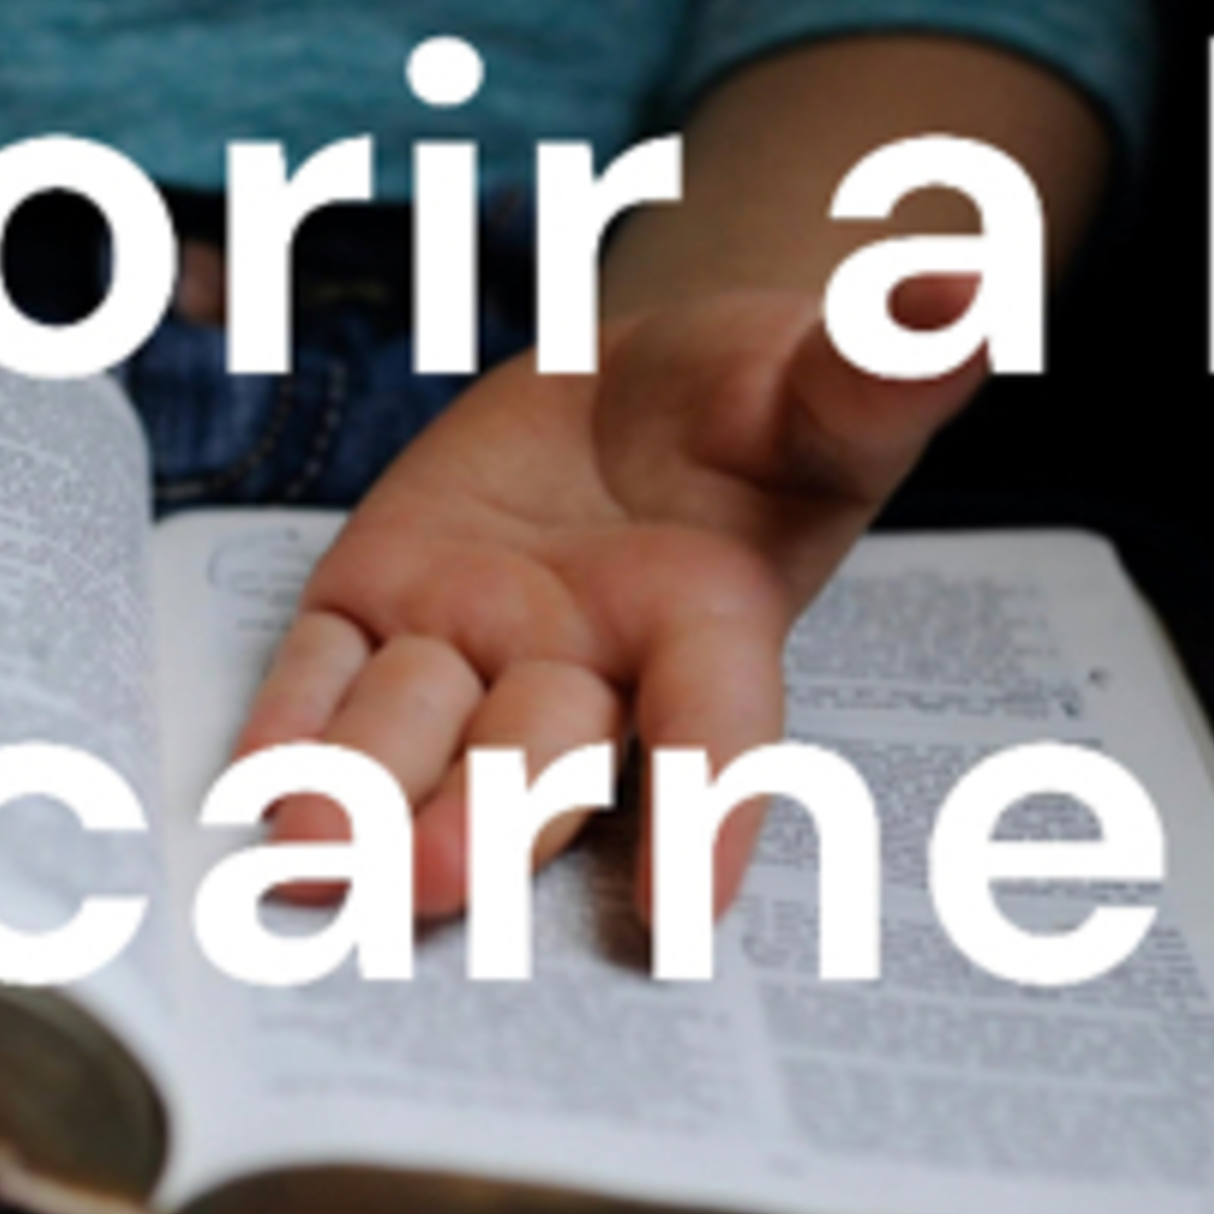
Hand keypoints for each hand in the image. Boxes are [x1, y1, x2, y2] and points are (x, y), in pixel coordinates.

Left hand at [231, 283, 984, 920]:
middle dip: (487, 821)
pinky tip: (250, 788)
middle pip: (540, 757)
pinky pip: (326, 670)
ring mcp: (476, 644)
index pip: (716, 724)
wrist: (653, 395)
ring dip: (365, 796)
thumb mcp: (827, 374)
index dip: (706, 808)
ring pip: (418, 730)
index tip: (689, 913)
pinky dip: (289, 725)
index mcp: (710, 625)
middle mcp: (587, 665)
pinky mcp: (381, 604)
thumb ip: (882, 362)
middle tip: (428, 885)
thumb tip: (963, 300)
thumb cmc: (762, 404)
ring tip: (311, 865)